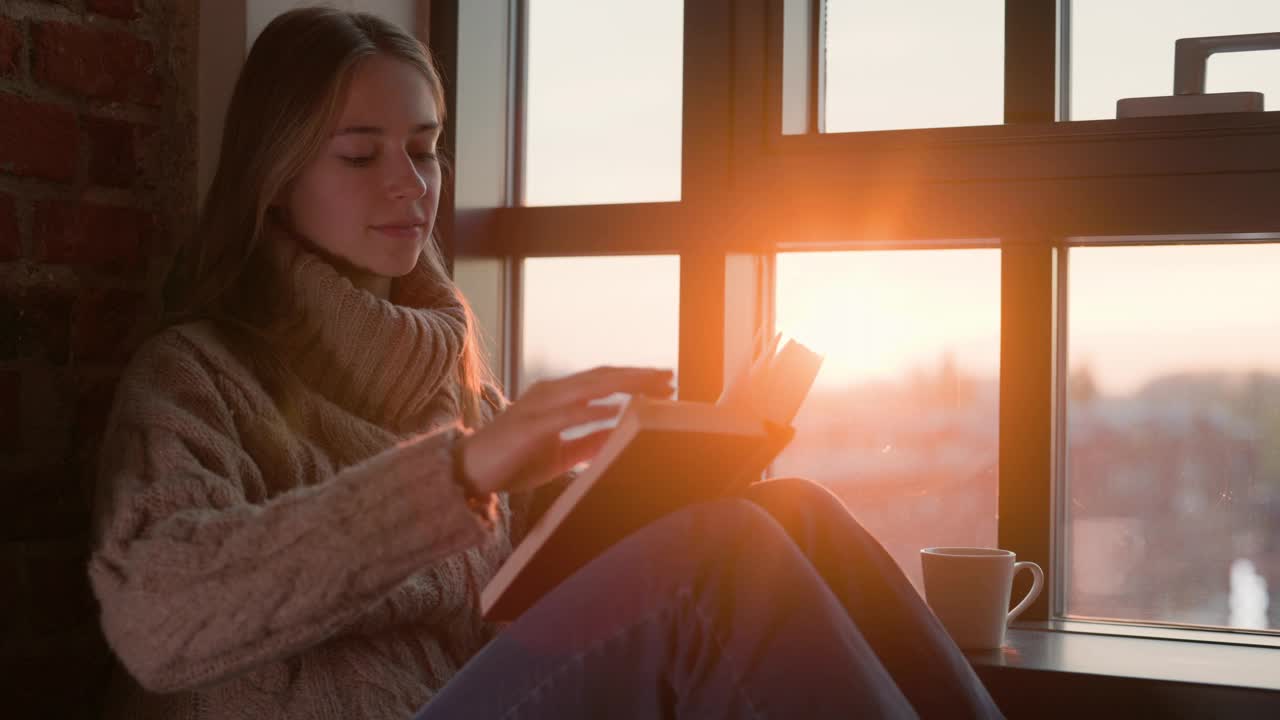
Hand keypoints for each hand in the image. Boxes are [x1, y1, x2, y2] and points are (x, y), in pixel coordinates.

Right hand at [459, 366, 674, 494]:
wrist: (469, 472)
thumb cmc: (513, 460)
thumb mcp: (560, 453)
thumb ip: (589, 442)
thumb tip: (621, 434)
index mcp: (557, 397)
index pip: (602, 380)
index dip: (634, 378)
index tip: (664, 382)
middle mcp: (549, 394)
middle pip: (601, 377)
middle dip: (638, 376)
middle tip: (670, 377)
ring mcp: (538, 406)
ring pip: (587, 387)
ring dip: (623, 385)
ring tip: (652, 387)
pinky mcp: (529, 426)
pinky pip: (565, 415)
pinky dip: (591, 410)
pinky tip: (614, 410)